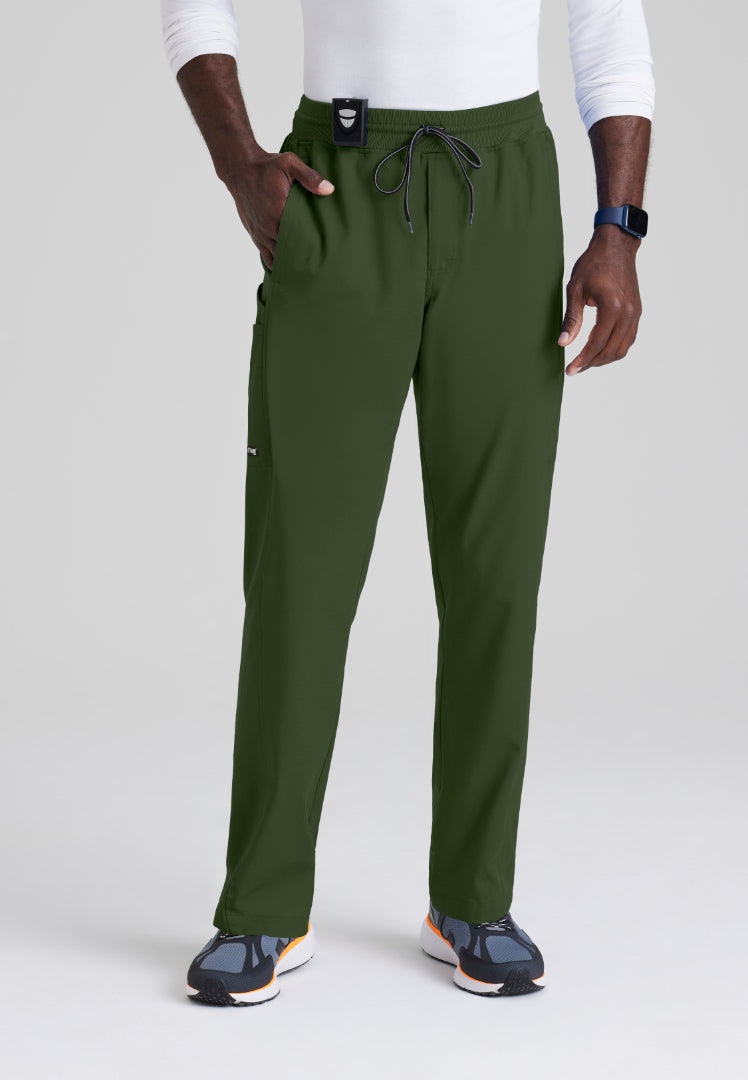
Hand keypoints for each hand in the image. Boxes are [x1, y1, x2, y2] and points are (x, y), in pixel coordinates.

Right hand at [224, 149, 333, 268]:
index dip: (311, 248)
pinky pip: (266, 256)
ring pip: (276, 257)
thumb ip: (310, 177)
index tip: (323, 253)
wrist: (240, 169)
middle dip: (302, 258)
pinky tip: (287, 264)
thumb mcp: (289, 164)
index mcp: (279, 212)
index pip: (299, 238)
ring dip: (289, 262)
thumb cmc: (266, 167)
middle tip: (317, 264)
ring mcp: (260, 233)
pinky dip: (276, 261)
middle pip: (288, 252)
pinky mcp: (254, 234)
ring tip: (304, 268)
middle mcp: (268, 227)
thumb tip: (329, 189)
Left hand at [559, 225, 642, 375]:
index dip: (582, 360)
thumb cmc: (593, 264)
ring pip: (621, 349)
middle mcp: (628, 313)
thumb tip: (563, 343)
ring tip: (586, 362)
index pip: (597, 343)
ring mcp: (635, 313)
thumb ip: (571, 318)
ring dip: (603, 359)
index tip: (570, 371)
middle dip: (591, 363)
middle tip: (574, 369)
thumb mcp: (575, 289)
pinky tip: (600, 351)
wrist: (616, 247)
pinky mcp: (636, 312)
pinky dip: (614, 350)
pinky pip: (628, 340)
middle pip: (609, 350)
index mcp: (612, 307)